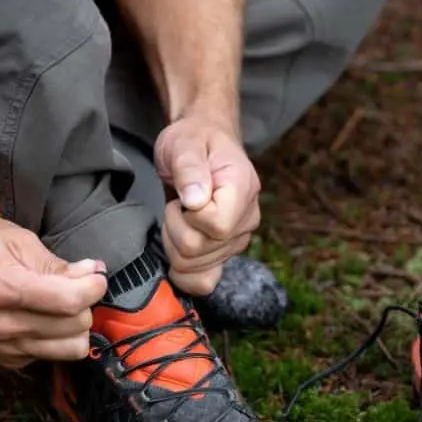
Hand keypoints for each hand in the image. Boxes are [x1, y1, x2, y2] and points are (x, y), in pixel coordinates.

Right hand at [0, 217, 107, 368]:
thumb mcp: (17, 240)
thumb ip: (57, 263)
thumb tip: (92, 273)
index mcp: (4, 289)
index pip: (71, 302)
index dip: (94, 286)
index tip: (96, 274)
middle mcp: (3, 325)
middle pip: (76, 327)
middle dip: (85, 303)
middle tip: (76, 283)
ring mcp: (3, 345)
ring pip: (71, 349)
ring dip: (76, 324)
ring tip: (64, 302)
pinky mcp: (6, 358)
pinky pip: (53, 354)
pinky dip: (58, 337)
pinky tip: (44, 316)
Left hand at [155, 114, 260, 295]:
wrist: (202, 143)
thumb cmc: (194, 140)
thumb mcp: (184, 143)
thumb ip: (189, 168)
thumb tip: (196, 200)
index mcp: (242, 189)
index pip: (216, 226)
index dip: (187, 218)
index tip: (181, 198)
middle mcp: (247, 218)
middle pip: (200, 250)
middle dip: (174, 230)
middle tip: (176, 204)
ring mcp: (238, 239)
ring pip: (196, 267)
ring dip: (175, 245)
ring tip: (180, 216)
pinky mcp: (225, 253)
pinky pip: (205, 281)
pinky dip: (184, 273)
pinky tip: (177, 249)